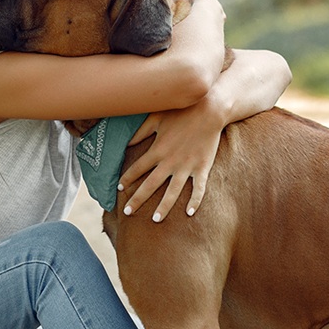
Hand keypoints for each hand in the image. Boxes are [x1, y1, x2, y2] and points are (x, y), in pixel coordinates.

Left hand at [118, 97, 223, 221]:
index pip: (137, 168)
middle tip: (128, 213)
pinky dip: (195, 201)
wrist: (209, 109)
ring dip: (164, 207)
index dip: (127, 179)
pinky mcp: (202, 168)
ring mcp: (187, 167)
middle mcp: (170, 161)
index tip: (119, 189)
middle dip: (138, 200)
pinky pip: (198, 189)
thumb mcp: (156, 117)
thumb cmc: (181, 111)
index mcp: (157, 150)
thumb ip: (140, 131)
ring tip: (156, 220)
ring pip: (173, 192)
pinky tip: (190, 213)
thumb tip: (126, 143)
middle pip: (150, 185)